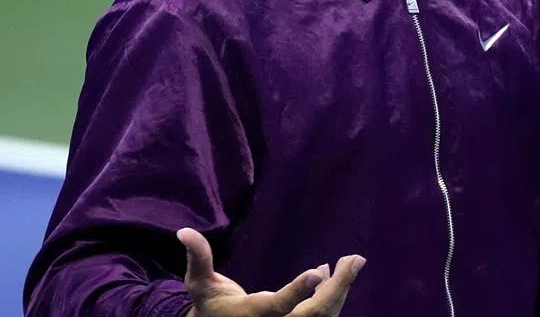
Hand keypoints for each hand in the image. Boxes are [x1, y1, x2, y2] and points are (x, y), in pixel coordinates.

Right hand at [177, 228, 365, 316]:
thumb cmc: (209, 304)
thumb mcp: (199, 283)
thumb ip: (198, 257)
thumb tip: (184, 231)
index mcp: (250, 316)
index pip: (278, 307)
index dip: (297, 291)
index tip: (317, 271)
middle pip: (313, 315)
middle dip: (338, 289)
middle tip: (355, 259)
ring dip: (341, 289)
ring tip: (352, 261)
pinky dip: (333, 296)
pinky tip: (335, 274)